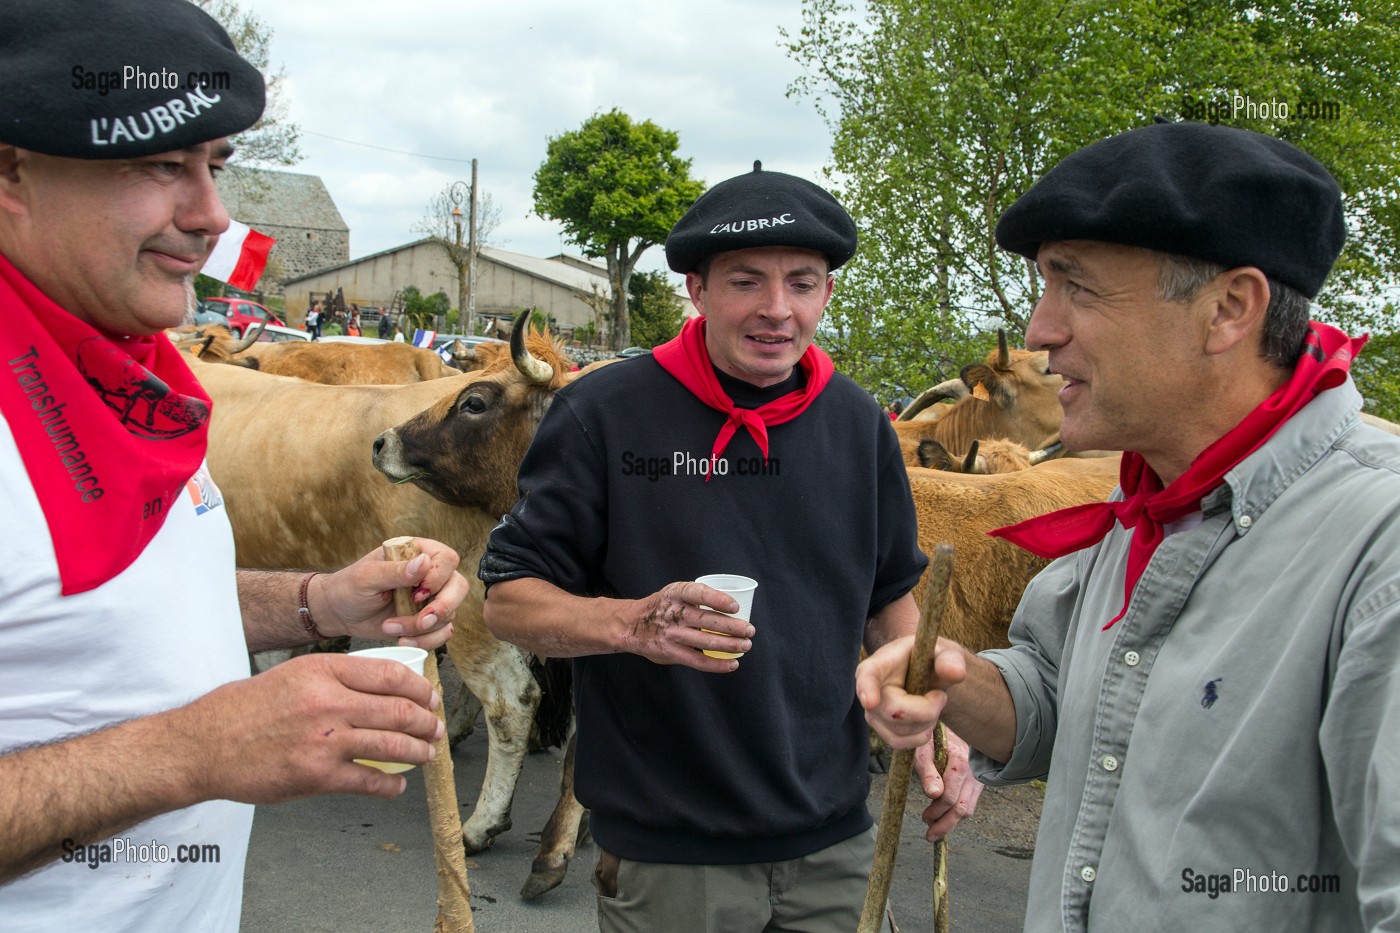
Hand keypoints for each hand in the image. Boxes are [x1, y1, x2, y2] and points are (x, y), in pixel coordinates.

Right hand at [185, 653, 444, 802]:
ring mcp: (324, 740)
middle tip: (435, 728)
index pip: (390, 674)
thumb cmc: (247, 708)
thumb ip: (337, 678)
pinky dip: (390, 785)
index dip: (419, 688)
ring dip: (418, 752)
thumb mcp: (294, 674)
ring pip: (392, 746)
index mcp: (323, 671)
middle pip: (399, 711)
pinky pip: (369, 781)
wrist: (204, 745)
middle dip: (427, 722)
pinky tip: (397, 785)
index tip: (430, 697)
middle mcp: (327, 702)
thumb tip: (383, 687)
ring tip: (426, 754)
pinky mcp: (316, 776)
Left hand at [317, 537, 466, 649]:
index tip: (416, 593)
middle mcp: (430, 574)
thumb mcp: (366, 577)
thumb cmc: (349, 588)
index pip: (446, 559)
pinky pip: (442, 633)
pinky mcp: (427, 620)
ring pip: (450, 614)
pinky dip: (426, 641)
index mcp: (417, 552)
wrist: (339, 614)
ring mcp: (431, 598)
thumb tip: (423, 563)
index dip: (438, 578)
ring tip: (390, 628)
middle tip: (420, 620)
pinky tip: (402, 640)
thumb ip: (395, 571)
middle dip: (441, 608)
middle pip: (458, 587)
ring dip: (422, 628)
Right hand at [621, 581, 754, 671]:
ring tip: (746, 645)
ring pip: (706, 641)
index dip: (718, 600)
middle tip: (750, 630)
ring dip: (730, 645)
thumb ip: (696, 599)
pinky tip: (732, 663)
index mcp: (676, 593)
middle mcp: (673, 613)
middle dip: (732, 627)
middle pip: (707, 621)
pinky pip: (698, 661)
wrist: (631, 625)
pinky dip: (718, 664)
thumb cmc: (662, 607)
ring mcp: (672, 634)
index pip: (698, 593)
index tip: (735, 607)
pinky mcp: (670, 653)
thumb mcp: (674, 593)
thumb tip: (731, 608)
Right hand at [855, 635, 966, 748]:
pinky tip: (927, 721)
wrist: (927, 676)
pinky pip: (899, 743)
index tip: (871, 701)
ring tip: (933, 705)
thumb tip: (956, 673)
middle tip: (940, 696)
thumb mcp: (945, 652)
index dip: (866, 688)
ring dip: (927, 723)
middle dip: (927, 710)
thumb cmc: (931, 659)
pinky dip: (920, 736)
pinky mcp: (881, 729)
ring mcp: (872, 712)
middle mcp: (869, 689)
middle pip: (894, 712)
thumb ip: (950, 659)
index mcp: (881, 664)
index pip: (867, 675)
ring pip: (899, 731)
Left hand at [914, 727, 982, 839]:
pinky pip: (970, 803)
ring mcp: (977, 778)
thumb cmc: (933, 738)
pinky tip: (945, 817)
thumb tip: (933, 795)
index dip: (936, 812)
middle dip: (945, 825)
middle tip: (930, 835)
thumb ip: (928, 772)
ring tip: (934, 828)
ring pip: (968, 809)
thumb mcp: (924, 750)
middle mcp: (973, 773)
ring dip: (951, 822)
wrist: (951, 727)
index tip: (924, 818)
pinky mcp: (978, 782)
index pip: (950, 797)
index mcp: (959, 763)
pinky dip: (958, 814)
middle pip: (961, 808)